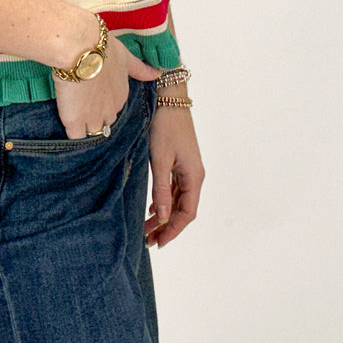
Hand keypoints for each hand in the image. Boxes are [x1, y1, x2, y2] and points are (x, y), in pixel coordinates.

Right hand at [54, 34, 157, 139]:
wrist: (82, 51)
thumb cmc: (103, 50)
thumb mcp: (125, 57)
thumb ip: (140, 69)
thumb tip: (157, 73)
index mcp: (121, 97)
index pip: (113, 110)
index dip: (102, 107)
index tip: (93, 100)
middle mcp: (110, 110)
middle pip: (104, 124)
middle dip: (95, 121)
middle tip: (81, 111)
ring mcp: (93, 117)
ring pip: (92, 133)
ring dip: (84, 130)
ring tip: (73, 122)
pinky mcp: (74, 121)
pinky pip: (75, 137)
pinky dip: (71, 136)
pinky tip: (66, 126)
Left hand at [144, 106, 203, 247]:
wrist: (169, 100)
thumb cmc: (165, 127)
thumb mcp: (160, 159)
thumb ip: (162, 189)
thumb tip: (163, 217)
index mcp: (194, 176)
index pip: (187, 213)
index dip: (173, 230)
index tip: (159, 242)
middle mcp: (194, 175)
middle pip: (183, 209)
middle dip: (167, 227)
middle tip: (149, 240)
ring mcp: (188, 169)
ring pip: (178, 201)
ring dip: (164, 215)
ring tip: (147, 229)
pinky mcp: (180, 163)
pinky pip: (175, 189)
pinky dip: (165, 201)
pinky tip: (153, 209)